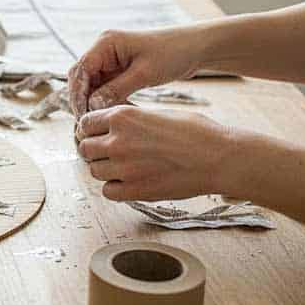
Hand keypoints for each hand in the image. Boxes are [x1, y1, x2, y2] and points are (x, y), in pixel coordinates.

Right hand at [67, 27, 205, 115]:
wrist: (195, 48)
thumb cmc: (173, 53)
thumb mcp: (144, 73)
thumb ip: (116, 89)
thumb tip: (92, 106)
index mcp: (106, 43)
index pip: (81, 70)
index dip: (77, 93)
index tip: (82, 115)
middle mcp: (104, 50)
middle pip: (81, 78)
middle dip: (81, 100)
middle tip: (86, 123)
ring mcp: (110, 61)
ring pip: (91, 85)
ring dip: (93, 102)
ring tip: (98, 122)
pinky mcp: (119, 71)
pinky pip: (104, 88)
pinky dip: (105, 101)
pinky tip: (112, 115)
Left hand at [75, 105, 233, 200]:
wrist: (219, 157)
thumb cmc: (195, 132)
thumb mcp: (155, 113)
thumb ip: (129, 120)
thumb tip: (112, 125)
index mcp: (122, 117)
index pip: (85, 123)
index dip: (90, 129)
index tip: (98, 134)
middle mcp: (117, 140)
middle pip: (85, 148)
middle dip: (94, 149)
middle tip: (108, 152)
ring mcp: (124, 167)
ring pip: (94, 170)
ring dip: (104, 169)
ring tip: (122, 167)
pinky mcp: (135, 190)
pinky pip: (108, 192)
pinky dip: (114, 188)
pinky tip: (128, 183)